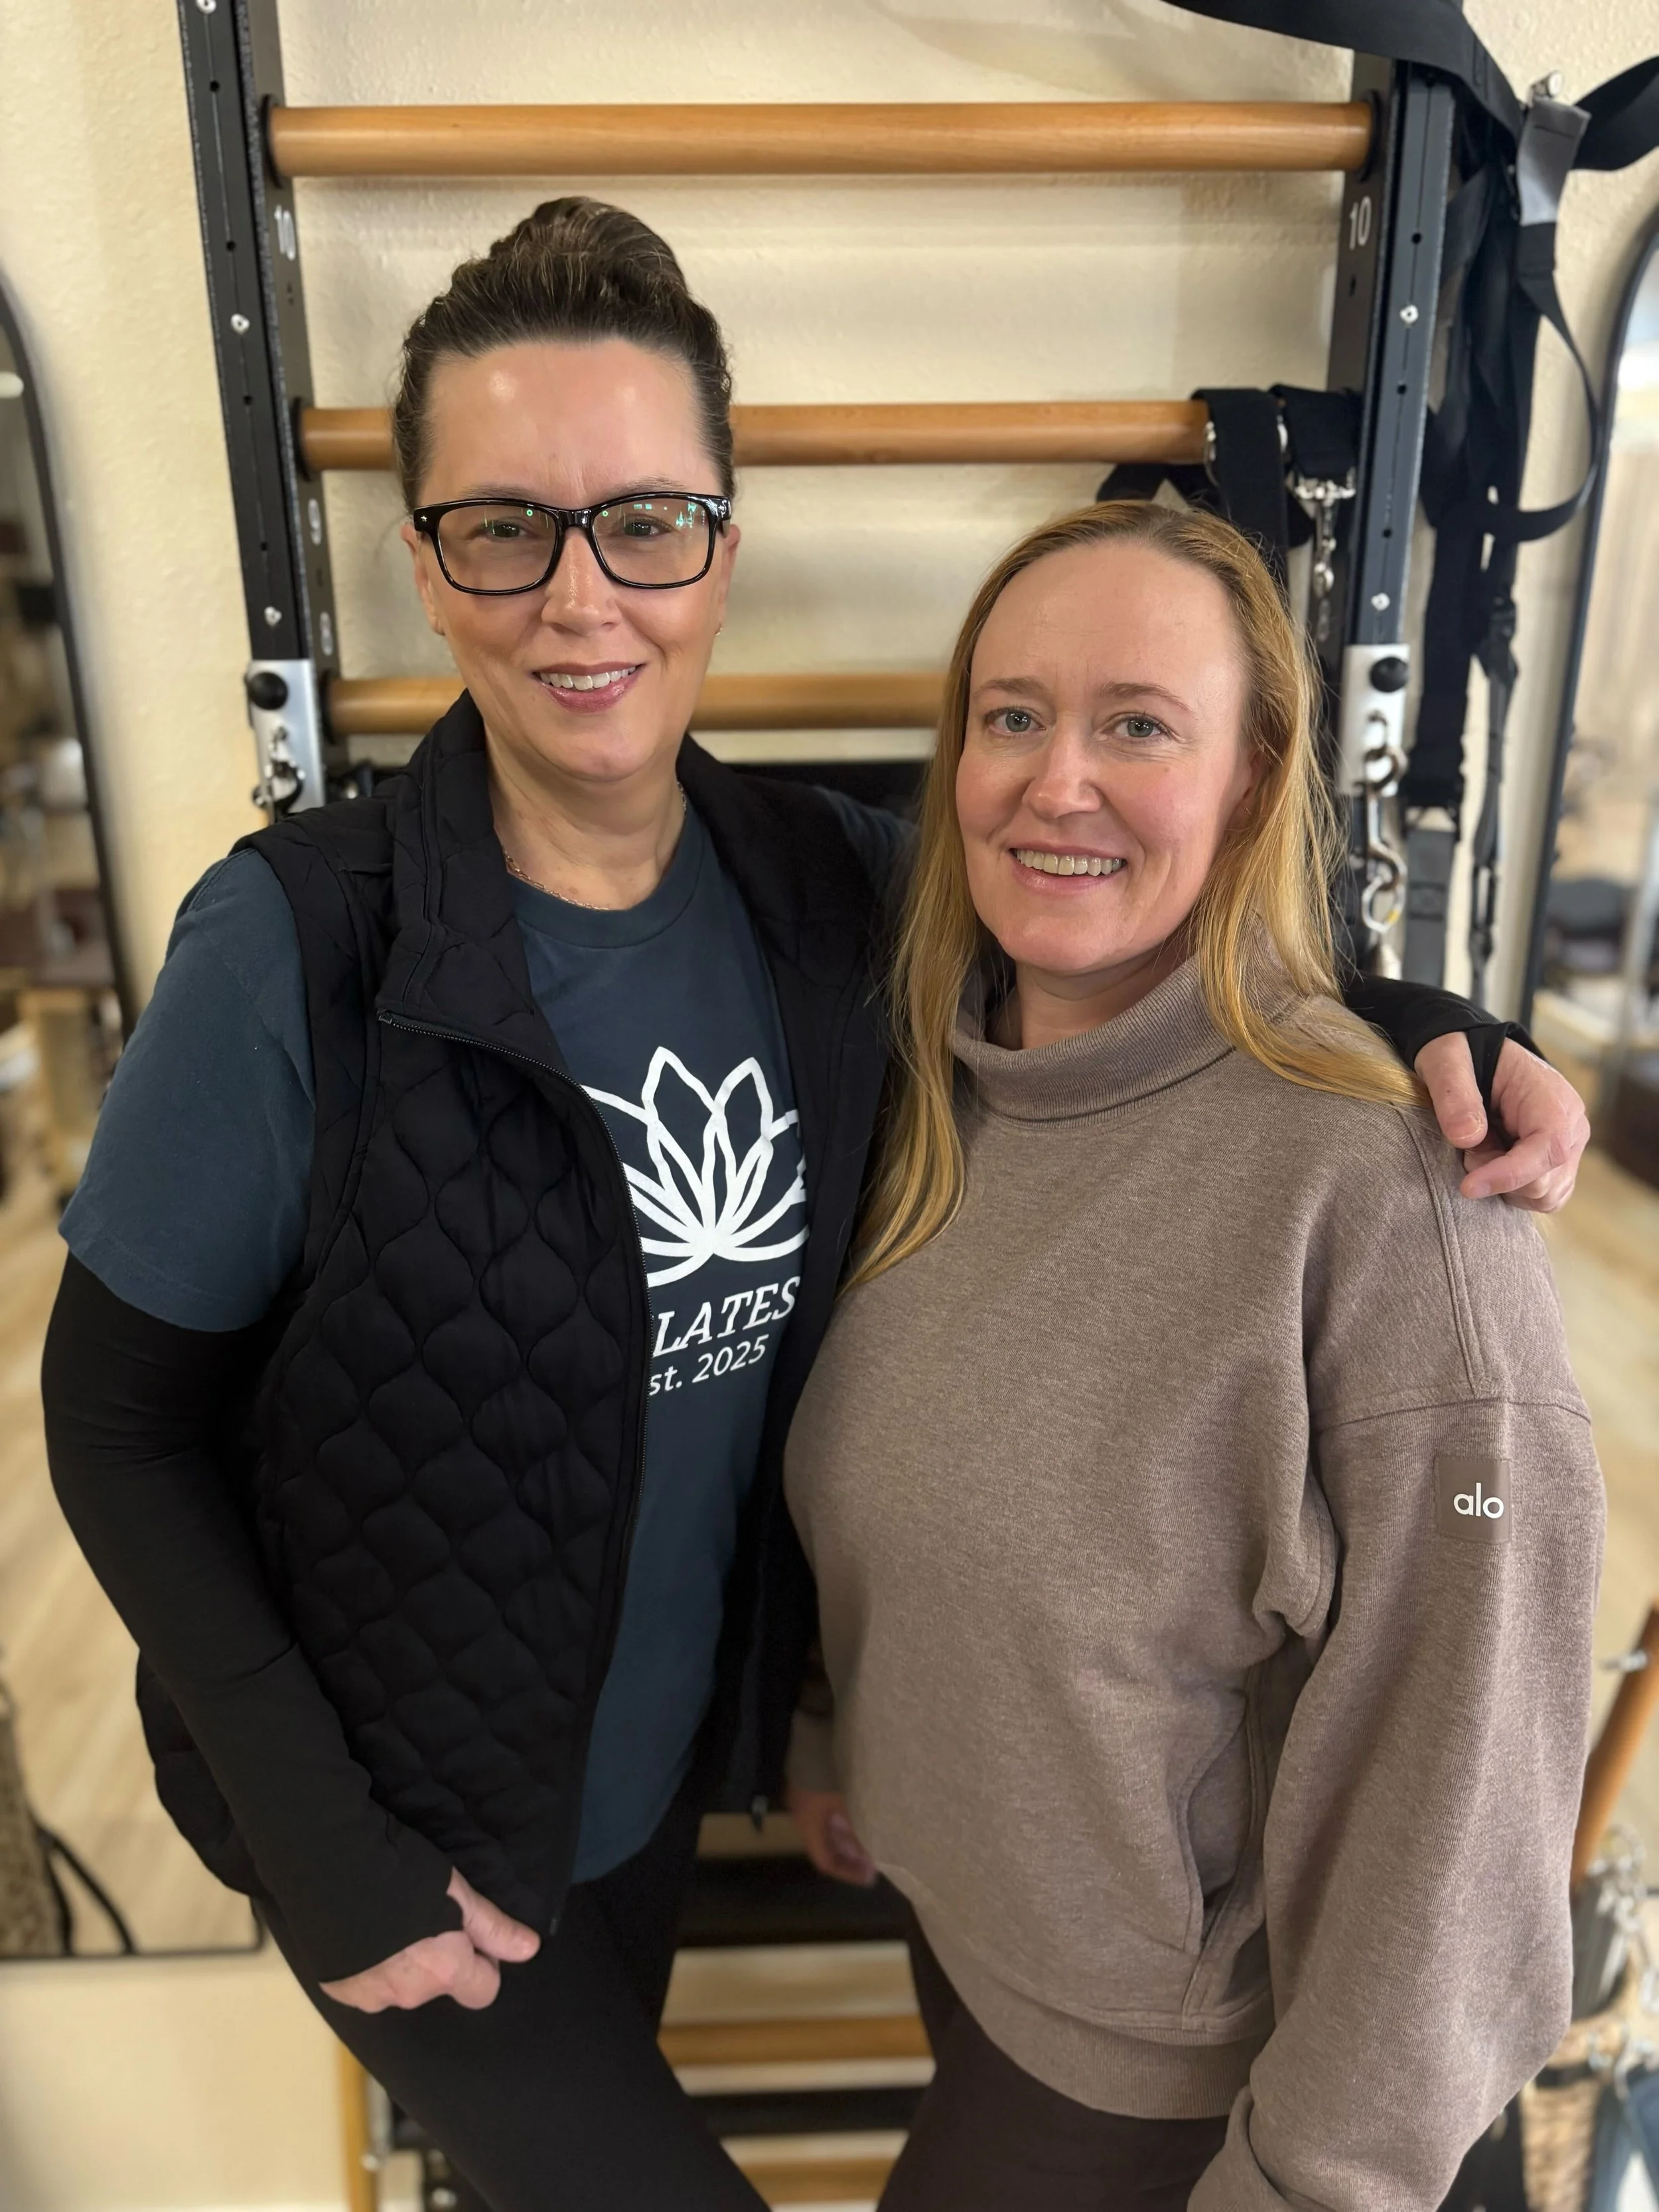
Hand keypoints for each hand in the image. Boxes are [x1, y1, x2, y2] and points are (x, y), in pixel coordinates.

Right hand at [319, 1869, 539, 2012]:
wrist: (331, 1867)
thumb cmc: (403, 1873)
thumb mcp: (457, 1892)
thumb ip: (493, 1928)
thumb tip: (529, 1950)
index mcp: (443, 1974)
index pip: (484, 1992)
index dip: (482, 1962)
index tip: (468, 1932)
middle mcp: (407, 1996)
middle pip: (439, 1986)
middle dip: (438, 1960)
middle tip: (424, 1918)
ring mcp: (367, 1997)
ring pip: (401, 1986)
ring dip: (401, 1964)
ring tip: (390, 1920)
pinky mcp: (336, 1990)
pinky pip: (365, 1984)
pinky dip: (369, 1965)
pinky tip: (363, 1931)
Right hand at [786, 1784, 876, 1886]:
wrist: (807, 1746)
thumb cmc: (823, 1778)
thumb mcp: (841, 1805)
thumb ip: (853, 1830)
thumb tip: (867, 1856)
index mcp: (810, 1830)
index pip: (826, 1863)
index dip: (846, 1873)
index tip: (866, 1877)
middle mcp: (805, 1826)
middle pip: (825, 1853)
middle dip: (847, 1862)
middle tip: (870, 1865)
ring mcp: (807, 1813)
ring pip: (827, 1839)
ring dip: (845, 1846)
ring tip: (867, 1848)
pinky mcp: (811, 1801)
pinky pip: (827, 1826)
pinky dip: (842, 1832)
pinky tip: (855, 1827)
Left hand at [1415, 1034, 1589, 1212]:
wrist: (1475, 1056)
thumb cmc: (1462, 1056)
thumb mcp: (1447, 1062)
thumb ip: (1455, 1095)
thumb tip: (1467, 1138)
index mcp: (1554, 1101)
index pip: (1547, 1151)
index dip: (1508, 1175)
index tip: (1467, 1186)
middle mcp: (1572, 1130)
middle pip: (1544, 1183)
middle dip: (1497, 1175)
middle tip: (1469, 1147)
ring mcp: (1568, 1150)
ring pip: (1543, 1197)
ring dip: (1504, 1186)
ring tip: (1481, 1150)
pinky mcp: (1556, 1166)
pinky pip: (1540, 1197)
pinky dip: (1511, 1191)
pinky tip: (1492, 1162)